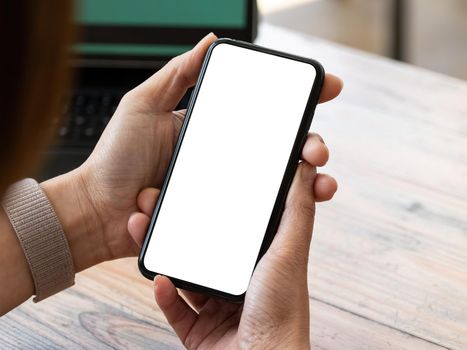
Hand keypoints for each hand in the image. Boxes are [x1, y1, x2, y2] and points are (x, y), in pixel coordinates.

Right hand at [127, 89, 341, 347]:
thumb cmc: (282, 311)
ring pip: (186, 274)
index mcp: (262, 261)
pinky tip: (158, 277)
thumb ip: (296, 210)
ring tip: (145, 229)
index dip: (222, 202)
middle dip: (181, 227)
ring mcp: (219, 308)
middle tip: (158, 203)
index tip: (201, 181)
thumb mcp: (290, 250)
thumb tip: (306, 168)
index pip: (239, 224)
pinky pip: (176, 308)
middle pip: (206, 248)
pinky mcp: (200, 332)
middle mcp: (241, 282)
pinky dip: (165, 294)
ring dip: (166, 255)